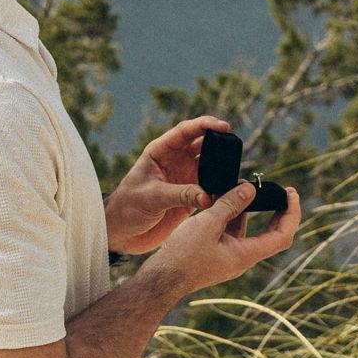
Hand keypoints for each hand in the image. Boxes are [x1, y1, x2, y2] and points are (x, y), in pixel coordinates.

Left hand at [104, 114, 231, 254]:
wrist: (122, 233)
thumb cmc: (127, 207)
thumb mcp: (152, 197)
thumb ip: (180, 194)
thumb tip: (208, 196)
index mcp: (161, 152)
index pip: (185, 131)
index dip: (205, 125)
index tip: (223, 126)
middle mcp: (176, 161)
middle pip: (202, 144)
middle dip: (219, 142)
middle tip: (235, 144)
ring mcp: (185, 178)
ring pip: (210, 166)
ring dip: (222, 167)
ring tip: (234, 170)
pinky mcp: (192, 197)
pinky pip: (211, 189)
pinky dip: (221, 189)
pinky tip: (229, 191)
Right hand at [141, 180, 303, 295]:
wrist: (161, 279)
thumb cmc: (182, 255)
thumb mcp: (207, 224)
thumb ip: (230, 205)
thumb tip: (249, 189)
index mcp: (246, 254)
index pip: (283, 235)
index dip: (292, 213)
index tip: (292, 193)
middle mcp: (243, 258)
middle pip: (272, 234)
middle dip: (279, 211)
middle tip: (282, 190)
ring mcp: (230, 257)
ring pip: (248, 231)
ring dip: (250, 209)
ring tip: (244, 186)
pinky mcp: (217, 254)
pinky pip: (232, 233)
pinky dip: (233, 215)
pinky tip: (224, 198)